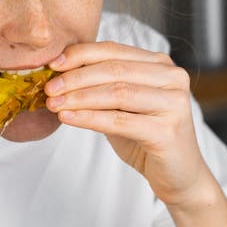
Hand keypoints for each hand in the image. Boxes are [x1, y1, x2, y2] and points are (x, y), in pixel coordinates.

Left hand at [45, 42, 212, 206]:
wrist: (179, 176)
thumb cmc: (146, 137)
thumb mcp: (121, 106)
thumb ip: (100, 86)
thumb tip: (58, 73)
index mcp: (160, 65)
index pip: (114, 50)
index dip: (80, 54)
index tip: (52, 64)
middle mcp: (172, 78)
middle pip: (114, 70)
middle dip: (75, 77)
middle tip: (48, 87)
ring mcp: (174, 103)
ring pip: (116, 93)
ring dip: (79, 97)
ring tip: (53, 103)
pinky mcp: (168, 131)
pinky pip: (120, 121)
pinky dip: (89, 118)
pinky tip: (67, 118)